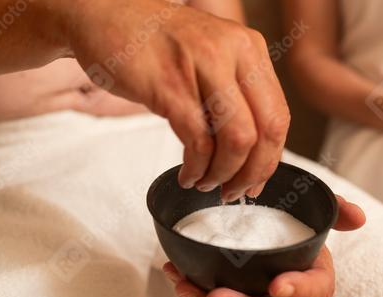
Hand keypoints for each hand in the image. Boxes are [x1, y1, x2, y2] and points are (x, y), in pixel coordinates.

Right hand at [58, 0, 288, 201]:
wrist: (103, 16)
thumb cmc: (155, 45)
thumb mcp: (210, 58)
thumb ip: (234, 95)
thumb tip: (250, 154)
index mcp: (249, 48)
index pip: (278, 115)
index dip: (270, 158)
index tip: (255, 181)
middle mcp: (232, 52)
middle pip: (265, 130)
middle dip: (252, 172)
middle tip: (235, 192)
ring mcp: (201, 66)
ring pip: (236, 139)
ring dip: (223, 174)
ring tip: (206, 183)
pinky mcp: (169, 84)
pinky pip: (198, 141)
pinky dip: (196, 168)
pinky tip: (188, 175)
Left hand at [162, 195, 364, 296]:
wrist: (261, 226)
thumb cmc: (289, 222)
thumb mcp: (310, 208)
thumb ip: (332, 208)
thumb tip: (358, 217)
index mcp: (313, 275)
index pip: (317, 290)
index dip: (300, 290)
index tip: (276, 283)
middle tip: (217, 296)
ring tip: (186, 285)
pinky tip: (178, 275)